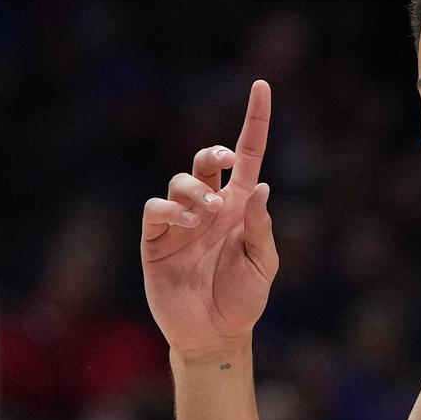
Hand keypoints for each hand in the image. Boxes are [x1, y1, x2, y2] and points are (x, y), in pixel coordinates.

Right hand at [141, 80, 278, 360]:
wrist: (215, 334)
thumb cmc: (244, 298)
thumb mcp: (263, 264)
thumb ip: (261, 227)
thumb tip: (263, 187)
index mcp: (242, 206)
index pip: (248, 154)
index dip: (255, 120)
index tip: (262, 85)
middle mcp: (211, 206)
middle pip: (206, 160)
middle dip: (213, 153)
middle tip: (223, 164)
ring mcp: (181, 221)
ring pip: (180, 180)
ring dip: (195, 189)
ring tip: (209, 213)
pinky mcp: (156, 240)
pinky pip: (156, 209)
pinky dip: (170, 209)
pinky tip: (187, 222)